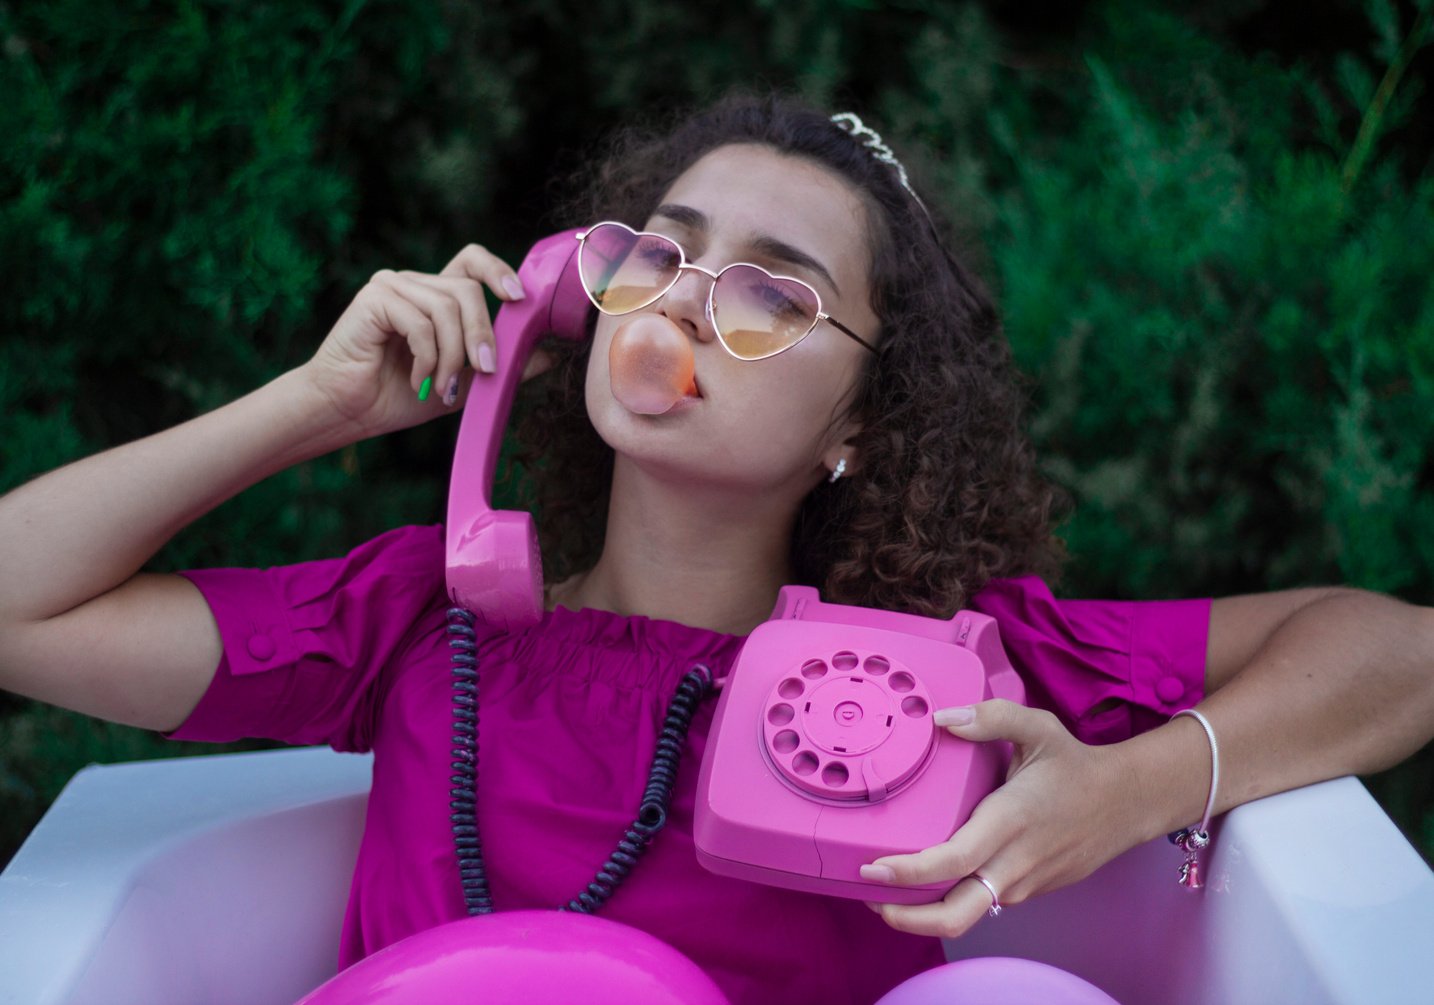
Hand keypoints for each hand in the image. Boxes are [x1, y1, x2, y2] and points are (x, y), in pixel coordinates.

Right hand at [299, 244, 553, 436]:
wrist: (347, 412)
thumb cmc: (398, 397)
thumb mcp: (463, 385)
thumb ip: (501, 367)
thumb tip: (548, 356)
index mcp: (434, 297)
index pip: (471, 262)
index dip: (497, 269)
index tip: (517, 297)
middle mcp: (414, 284)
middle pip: (467, 289)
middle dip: (482, 333)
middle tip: (486, 371)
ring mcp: (392, 287)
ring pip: (447, 308)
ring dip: (452, 355)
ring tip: (443, 386)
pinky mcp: (374, 299)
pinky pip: (419, 322)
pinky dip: (427, 357)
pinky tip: (419, 381)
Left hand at [860, 700, 1141, 938]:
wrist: (1127, 803)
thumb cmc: (1076, 765)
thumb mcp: (1039, 727)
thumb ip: (990, 717)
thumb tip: (941, 718)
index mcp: (1010, 822)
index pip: (953, 861)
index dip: (908, 872)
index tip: (873, 867)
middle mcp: (1014, 863)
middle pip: (956, 916)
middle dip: (905, 917)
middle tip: (869, 896)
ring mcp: (1022, 884)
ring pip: (966, 915)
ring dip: (923, 911)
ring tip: (885, 888)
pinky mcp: (1027, 892)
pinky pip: (982, 903)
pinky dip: (949, 898)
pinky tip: (927, 878)